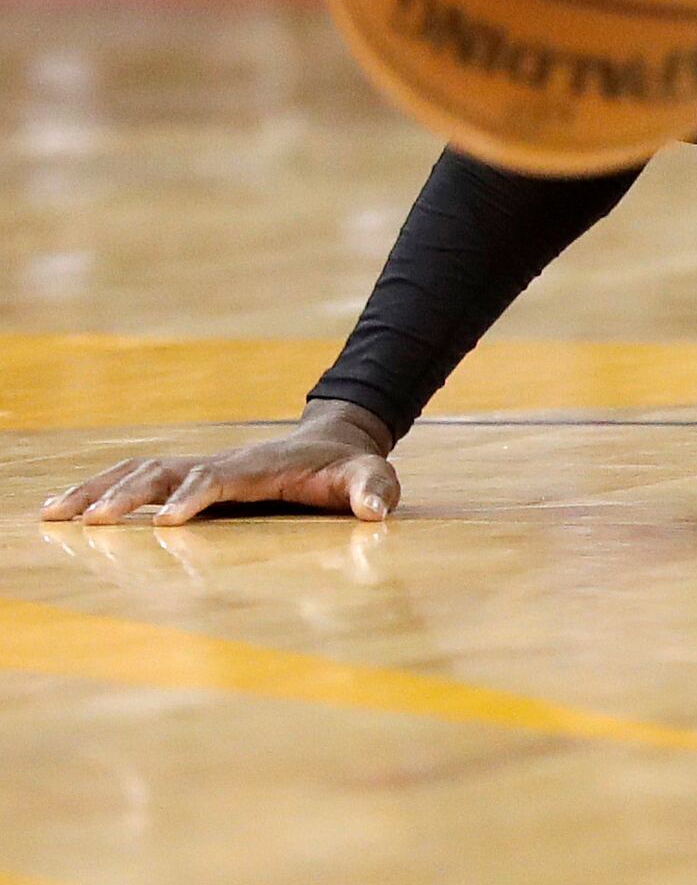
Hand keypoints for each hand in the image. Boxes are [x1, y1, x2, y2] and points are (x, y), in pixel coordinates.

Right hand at [42, 403, 399, 524]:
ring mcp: (199, 466)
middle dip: (127, 494)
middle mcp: (220, 462)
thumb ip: (375, 491)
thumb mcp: (373, 477)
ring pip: (138, 471)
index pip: (218, 478)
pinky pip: (135, 478)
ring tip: (51, 514)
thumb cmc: (351, 468)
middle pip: (163, 471)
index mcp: (257, 467)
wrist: (336, 442)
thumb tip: (377, 511)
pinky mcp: (187, 476)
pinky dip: (98, 488)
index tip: (166, 521)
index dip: (193, 496)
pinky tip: (63, 509)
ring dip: (96, 490)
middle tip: (89, 522)